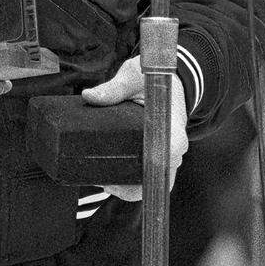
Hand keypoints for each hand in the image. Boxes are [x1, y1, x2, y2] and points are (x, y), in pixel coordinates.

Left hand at [81, 56, 187, 201]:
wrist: (170, 81)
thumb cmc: (154, 80)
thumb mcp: (133, 78)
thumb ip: (113, 88)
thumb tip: (89, 96)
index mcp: (172, 126)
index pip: (166, 155)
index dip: (145, 169)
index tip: (120, 176)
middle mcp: (174, 146)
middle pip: (158, 177)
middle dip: (130, 184)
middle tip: (102, 180)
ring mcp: (169, 155)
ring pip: (153, 183)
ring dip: (129, 187)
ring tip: (102, 180)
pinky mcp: (161, 159)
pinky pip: (149, 179)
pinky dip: (131, 183)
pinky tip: (111, 180)